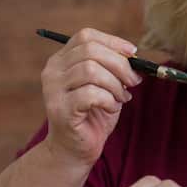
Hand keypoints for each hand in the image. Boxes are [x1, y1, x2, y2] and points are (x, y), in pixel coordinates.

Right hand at [40, 28, 142, 165]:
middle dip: (120, 64)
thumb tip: (134, 55)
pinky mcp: (61, 109)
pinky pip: (91, 94)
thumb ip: (113, 67)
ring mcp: (53, 90)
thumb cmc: (92, 116)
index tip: (133, 53)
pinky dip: (109, 100)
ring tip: (120, 99)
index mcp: (61, 60)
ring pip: (91, 70)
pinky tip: (111, 108)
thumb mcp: (105, 85)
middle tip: (132, 82)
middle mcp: (52, 71)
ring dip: (115, 85)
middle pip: (91, 50)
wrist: (74, 150)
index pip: (85, 36)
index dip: (113, 41)